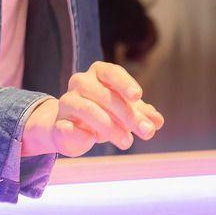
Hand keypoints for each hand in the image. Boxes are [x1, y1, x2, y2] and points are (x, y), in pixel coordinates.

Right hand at [22, 61, 164, 156]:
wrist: (70, 130)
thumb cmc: (104, 114)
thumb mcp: (125, 112)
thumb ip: (142, 115)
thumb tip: (157, 122)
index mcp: (98, 73)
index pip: (111, 72)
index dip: (125, 83)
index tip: (138, 96)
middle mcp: (80, 82)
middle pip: (104, 95)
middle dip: (128, 114)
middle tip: (146, 132)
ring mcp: (67, 101)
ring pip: (88, 110)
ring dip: (110, 127)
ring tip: (127, 142)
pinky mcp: (58, 123)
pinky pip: (68, 128)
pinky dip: (81, 134)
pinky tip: (91, 140)